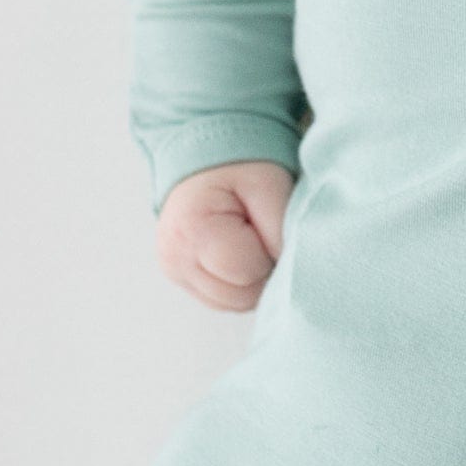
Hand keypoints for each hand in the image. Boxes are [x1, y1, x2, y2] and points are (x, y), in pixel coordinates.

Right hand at [155, 159, 295, 309]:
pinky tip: (240, 254)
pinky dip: (240, 284)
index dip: (270, 254)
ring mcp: (175, 273)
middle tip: (262, 233)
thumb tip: (290, 270)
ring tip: (250, 241)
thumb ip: (282, 229)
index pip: (248, 273)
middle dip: (263, 270)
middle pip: (241, 297)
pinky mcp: (182, 281)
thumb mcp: (269, 186)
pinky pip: (225, 301)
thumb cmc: (240, 170)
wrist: (210, 161)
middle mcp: (174, 258)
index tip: (268, 224)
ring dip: (253, 280)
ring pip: (234, 305)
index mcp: (192, 231)